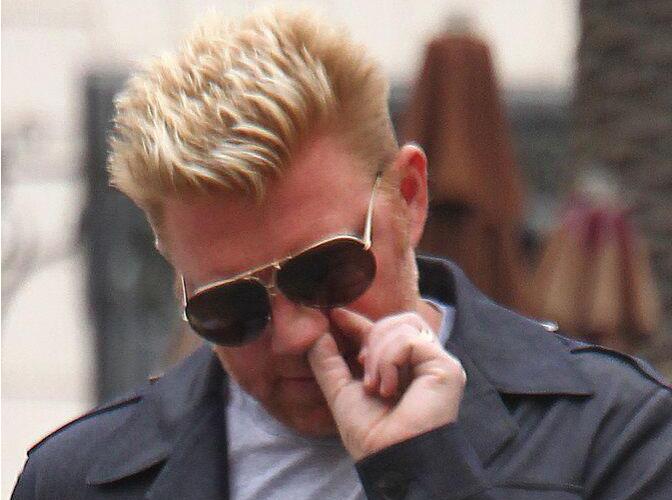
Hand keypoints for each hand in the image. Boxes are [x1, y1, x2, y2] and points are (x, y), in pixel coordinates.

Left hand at [308, 307, 465, 460]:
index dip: (358, 321)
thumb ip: (327, 361)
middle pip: (395, 321)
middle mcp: (421, 363)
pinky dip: (390, 360)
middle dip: (369, 337)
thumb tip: (315, 332)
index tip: (334, 314)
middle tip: (361, 365)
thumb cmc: (370, 432)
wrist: (389, 454)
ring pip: (403, 325)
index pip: (382, 330)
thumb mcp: (340, 390)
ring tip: (375, 385)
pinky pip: (409, 341)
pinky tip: (388, 388)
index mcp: (401, 367)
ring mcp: (435, 363)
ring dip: (378, 353)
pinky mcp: (446, 366)